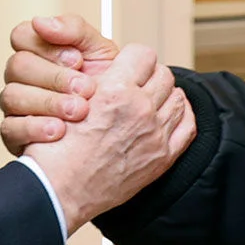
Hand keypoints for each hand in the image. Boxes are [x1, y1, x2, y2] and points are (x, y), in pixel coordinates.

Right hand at [0, 14, 121, 154]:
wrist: (118, 130)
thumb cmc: (106, 88)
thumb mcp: (100, 52)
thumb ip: (75, 30)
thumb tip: (42, 21)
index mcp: (40, 51)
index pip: (22, 35)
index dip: (48, 46)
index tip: (77, 60)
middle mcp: (23, 77)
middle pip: (17, 65)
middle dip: (55, 77)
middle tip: (86, 89)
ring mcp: (16, 105)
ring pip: (12, 95)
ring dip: (49, 102)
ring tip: (79, 111)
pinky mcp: (14, 134)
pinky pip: (10, 128)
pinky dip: (36, 128)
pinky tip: (59, 130)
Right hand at [23, 44, 195, 233]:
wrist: (60, 191)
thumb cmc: (56, 149)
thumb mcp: (66, 97)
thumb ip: (95, 77)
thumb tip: (113, 63)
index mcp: (115, 90)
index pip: (143, 53)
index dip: (134, 57)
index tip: (128, 64)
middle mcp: (140, 109)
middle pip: (163, 74)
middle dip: (150, 75)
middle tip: (137, 83)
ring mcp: (155, 134)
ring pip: (177, 97)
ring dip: (164, 94)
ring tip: (149, 99)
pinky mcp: (162, 157)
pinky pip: (187, 125)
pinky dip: (181, 115)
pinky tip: (168, 115)